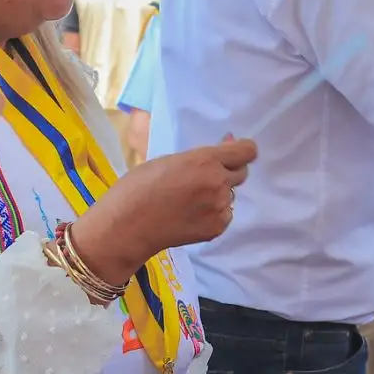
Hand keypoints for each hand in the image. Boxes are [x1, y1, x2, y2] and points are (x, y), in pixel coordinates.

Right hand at [70, 135, 257, 286]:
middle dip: (227, 172)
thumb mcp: (168, 161)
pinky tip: (190, 215)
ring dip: (218, 194)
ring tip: (188, 201)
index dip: (243, 150)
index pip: (247, 151)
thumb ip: (199, 157)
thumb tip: (224, 146)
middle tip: (203, 178)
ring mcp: (220, 207)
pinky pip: (225, 214)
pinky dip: (213, 213)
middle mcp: (218, 183)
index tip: (236, 151)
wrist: (126, 227)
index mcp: (205, 161)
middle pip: (241, 173)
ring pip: (230, 195)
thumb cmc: (138, 187)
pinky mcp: (217, 228)